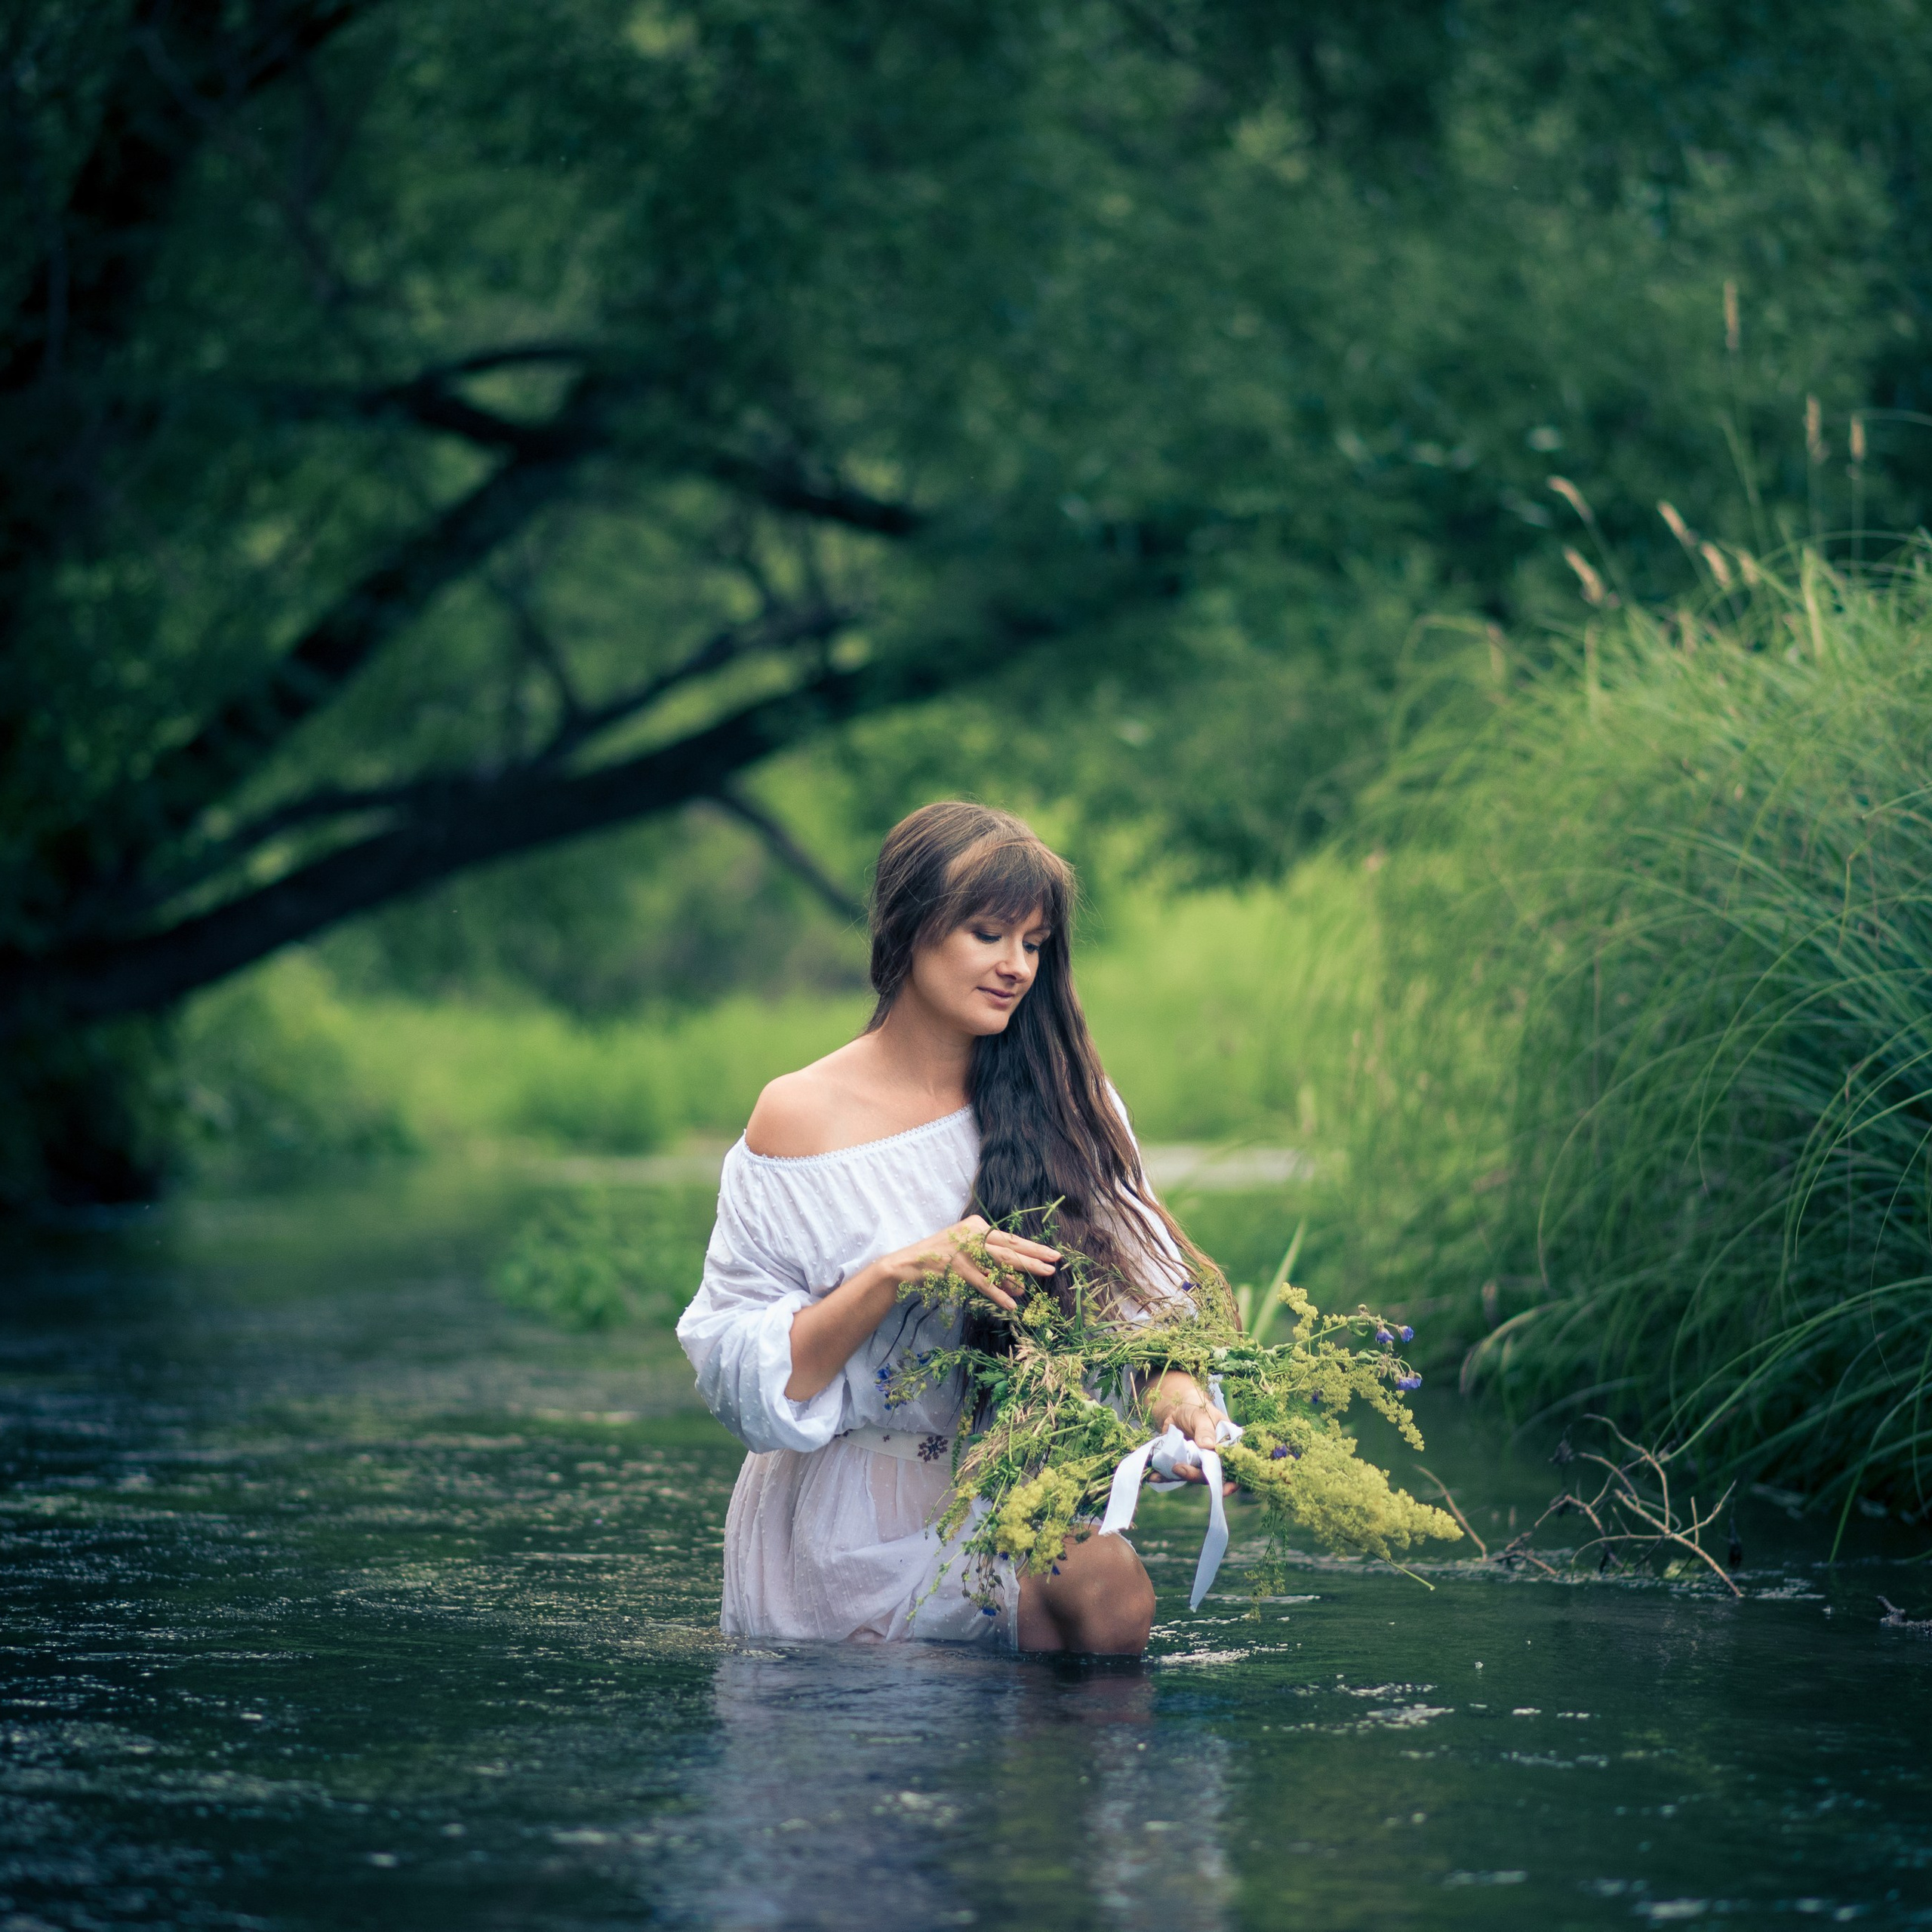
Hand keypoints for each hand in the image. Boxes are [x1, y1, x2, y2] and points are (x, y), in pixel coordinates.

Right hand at [883, 1215, 1059, 1312]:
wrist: (908, 1264)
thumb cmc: (941, 1259)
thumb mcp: (968, 1255)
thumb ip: (992, 1267)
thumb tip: (1020, 1284)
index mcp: (976, 1225)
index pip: (1009, 1238)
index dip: (1032, 1247)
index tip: (1052, 1254)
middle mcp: (972, 1234)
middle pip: (1009, 1247)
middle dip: (1034, 1256)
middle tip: (1055, 1263)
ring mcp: (964, 1250)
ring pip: (999, 1262)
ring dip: (1021, 1272)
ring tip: (1041, 1279)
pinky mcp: (956, 1268)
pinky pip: (983, 1282)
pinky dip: (998, 1293)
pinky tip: (1012, 1302)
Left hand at [1149, 1371, 1234, 1493]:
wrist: (1177, 1408)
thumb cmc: (1196, 1408)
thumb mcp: (1201, 1414)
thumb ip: (1205, 1429)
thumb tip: (1209, 1447)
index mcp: (1227, 1445)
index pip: (1234, 1466)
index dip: (1232, 1481)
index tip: (1225, 1490)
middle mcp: (1215, 1457)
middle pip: (1210, 1474)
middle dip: (1195, 1475)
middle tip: (1178, 1468)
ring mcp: (1199, 1462)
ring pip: (1192, 1476)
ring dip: (1177, 1477)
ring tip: (1158, 1474)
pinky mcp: (1184, 1463)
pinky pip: (1177, 1474)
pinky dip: (1165, 1475)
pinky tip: (1153, 1475)